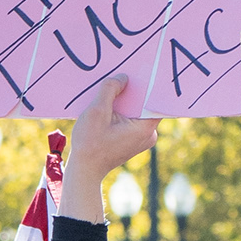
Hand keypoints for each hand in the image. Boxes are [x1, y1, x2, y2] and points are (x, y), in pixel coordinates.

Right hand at [61, 75, 158, 222]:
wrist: (84, 171)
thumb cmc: (90, 145)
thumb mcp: (96, 111)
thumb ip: (110, 89)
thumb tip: (123, 77)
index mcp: (145, 128)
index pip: (156, 99)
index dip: (150, 83)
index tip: (146, 69)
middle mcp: (149, 134)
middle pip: (145, 103)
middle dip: (134, 90)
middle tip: (126, 73)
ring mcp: (141, 138)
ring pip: (137, 110)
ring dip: (126, 100)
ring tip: (115, 87)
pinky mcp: (132, 140)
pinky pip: (130, 118)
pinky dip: (122, 111)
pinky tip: (109, 104)